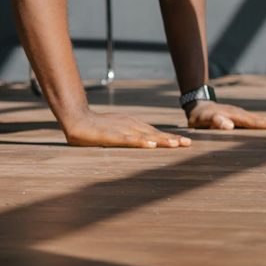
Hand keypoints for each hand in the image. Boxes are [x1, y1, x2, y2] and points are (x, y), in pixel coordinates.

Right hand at [62, 110, 191, 148]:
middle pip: (154, 133)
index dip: (169, 137)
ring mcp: (122, 130)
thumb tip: (144, 143)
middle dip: (171, 139)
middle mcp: (131, 126)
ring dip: (161, 140)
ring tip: (175, 144)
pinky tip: (150, 146)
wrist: (77, 119)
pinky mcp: (112, 135)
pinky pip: (128, 140)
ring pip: (145, 136)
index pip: (155, 133)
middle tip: (188, 144)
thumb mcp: (117, 130)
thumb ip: (129, 136)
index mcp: (133, 125)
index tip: (184, 142)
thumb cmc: (97, 127)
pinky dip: (140, 142)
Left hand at [185, 101, 265, 130]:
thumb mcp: (204, 120)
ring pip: (261, 120)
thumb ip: (215, 121)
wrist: (198, 105)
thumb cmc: (200, 116)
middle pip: (263, 120)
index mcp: (236, 116)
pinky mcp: (240, 117)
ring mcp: (242, 115)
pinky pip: (256, 121)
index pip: (257, 122)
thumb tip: (230, 126)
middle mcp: (242, 114)